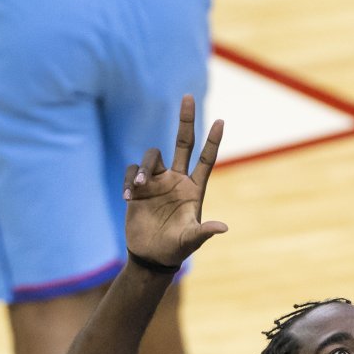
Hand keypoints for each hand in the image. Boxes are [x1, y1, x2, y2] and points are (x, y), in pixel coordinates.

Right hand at [123, 94, 227, 268]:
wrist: (151, 256)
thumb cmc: (175, 249)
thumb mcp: (191, 240)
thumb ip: (204, 232)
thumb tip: (223, 227)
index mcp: (193, 188)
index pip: (206, 159)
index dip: (213, 141)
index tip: (222, 121)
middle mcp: (176, 179)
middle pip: (183, 142)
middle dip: (186, 120)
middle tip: (188, 97)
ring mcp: (156, 181)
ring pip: (151, 156)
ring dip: (144, 168)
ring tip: (139, 187)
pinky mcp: (137, 187)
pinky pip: (132, 172)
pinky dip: (129, 180)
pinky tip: (129, 197)